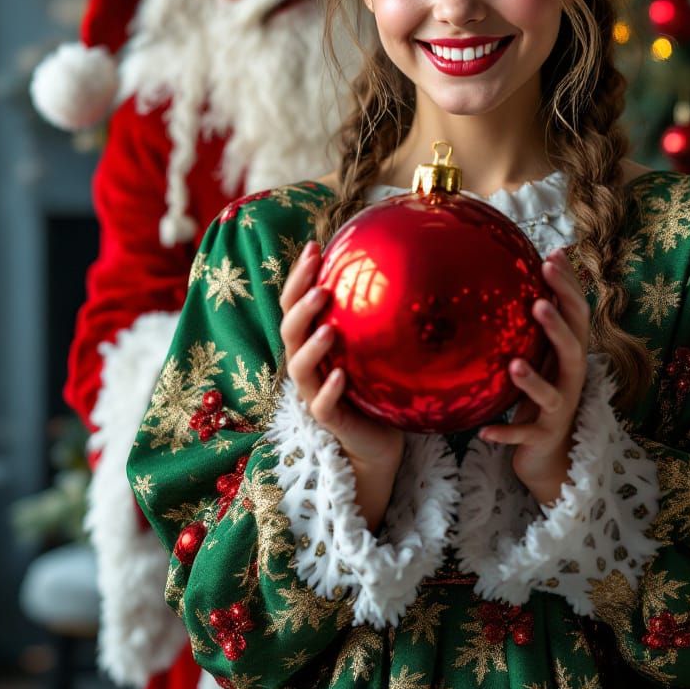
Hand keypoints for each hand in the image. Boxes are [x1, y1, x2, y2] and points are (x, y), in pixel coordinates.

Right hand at [279, 240, 404, 528]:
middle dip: (300, 307)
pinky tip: (341, 376)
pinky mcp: (329, 420)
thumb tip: (400, 267)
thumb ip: (373, 316)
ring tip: (328, 328)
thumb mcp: (373, 347)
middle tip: (321, 288)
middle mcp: (306, 366)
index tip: (314, 247)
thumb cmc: (376, 387)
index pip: (295, 305)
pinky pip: (322, 405)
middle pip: (289, 331)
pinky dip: (329, 390)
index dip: (298, 277)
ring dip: (311, 347)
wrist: (378, 441)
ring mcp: (313, 393)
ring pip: (299, 368)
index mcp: (311, 344)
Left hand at [479, 248, 590, 505]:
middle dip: (558, 326)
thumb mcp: (544, 351)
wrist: (550, 451)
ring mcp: (558, 410)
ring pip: (553, 393)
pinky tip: (484, 430)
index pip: (578, 316)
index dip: (569, 288)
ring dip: (534, 380)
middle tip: (538, 303)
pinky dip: (507, 432)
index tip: (553, 258)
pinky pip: (524, 434)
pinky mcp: (542, 436)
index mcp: (570, 353)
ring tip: (514, 364)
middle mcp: (570, 379)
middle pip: (573, 350)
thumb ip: (542, 317)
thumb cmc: (543, 390)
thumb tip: (538, 260)